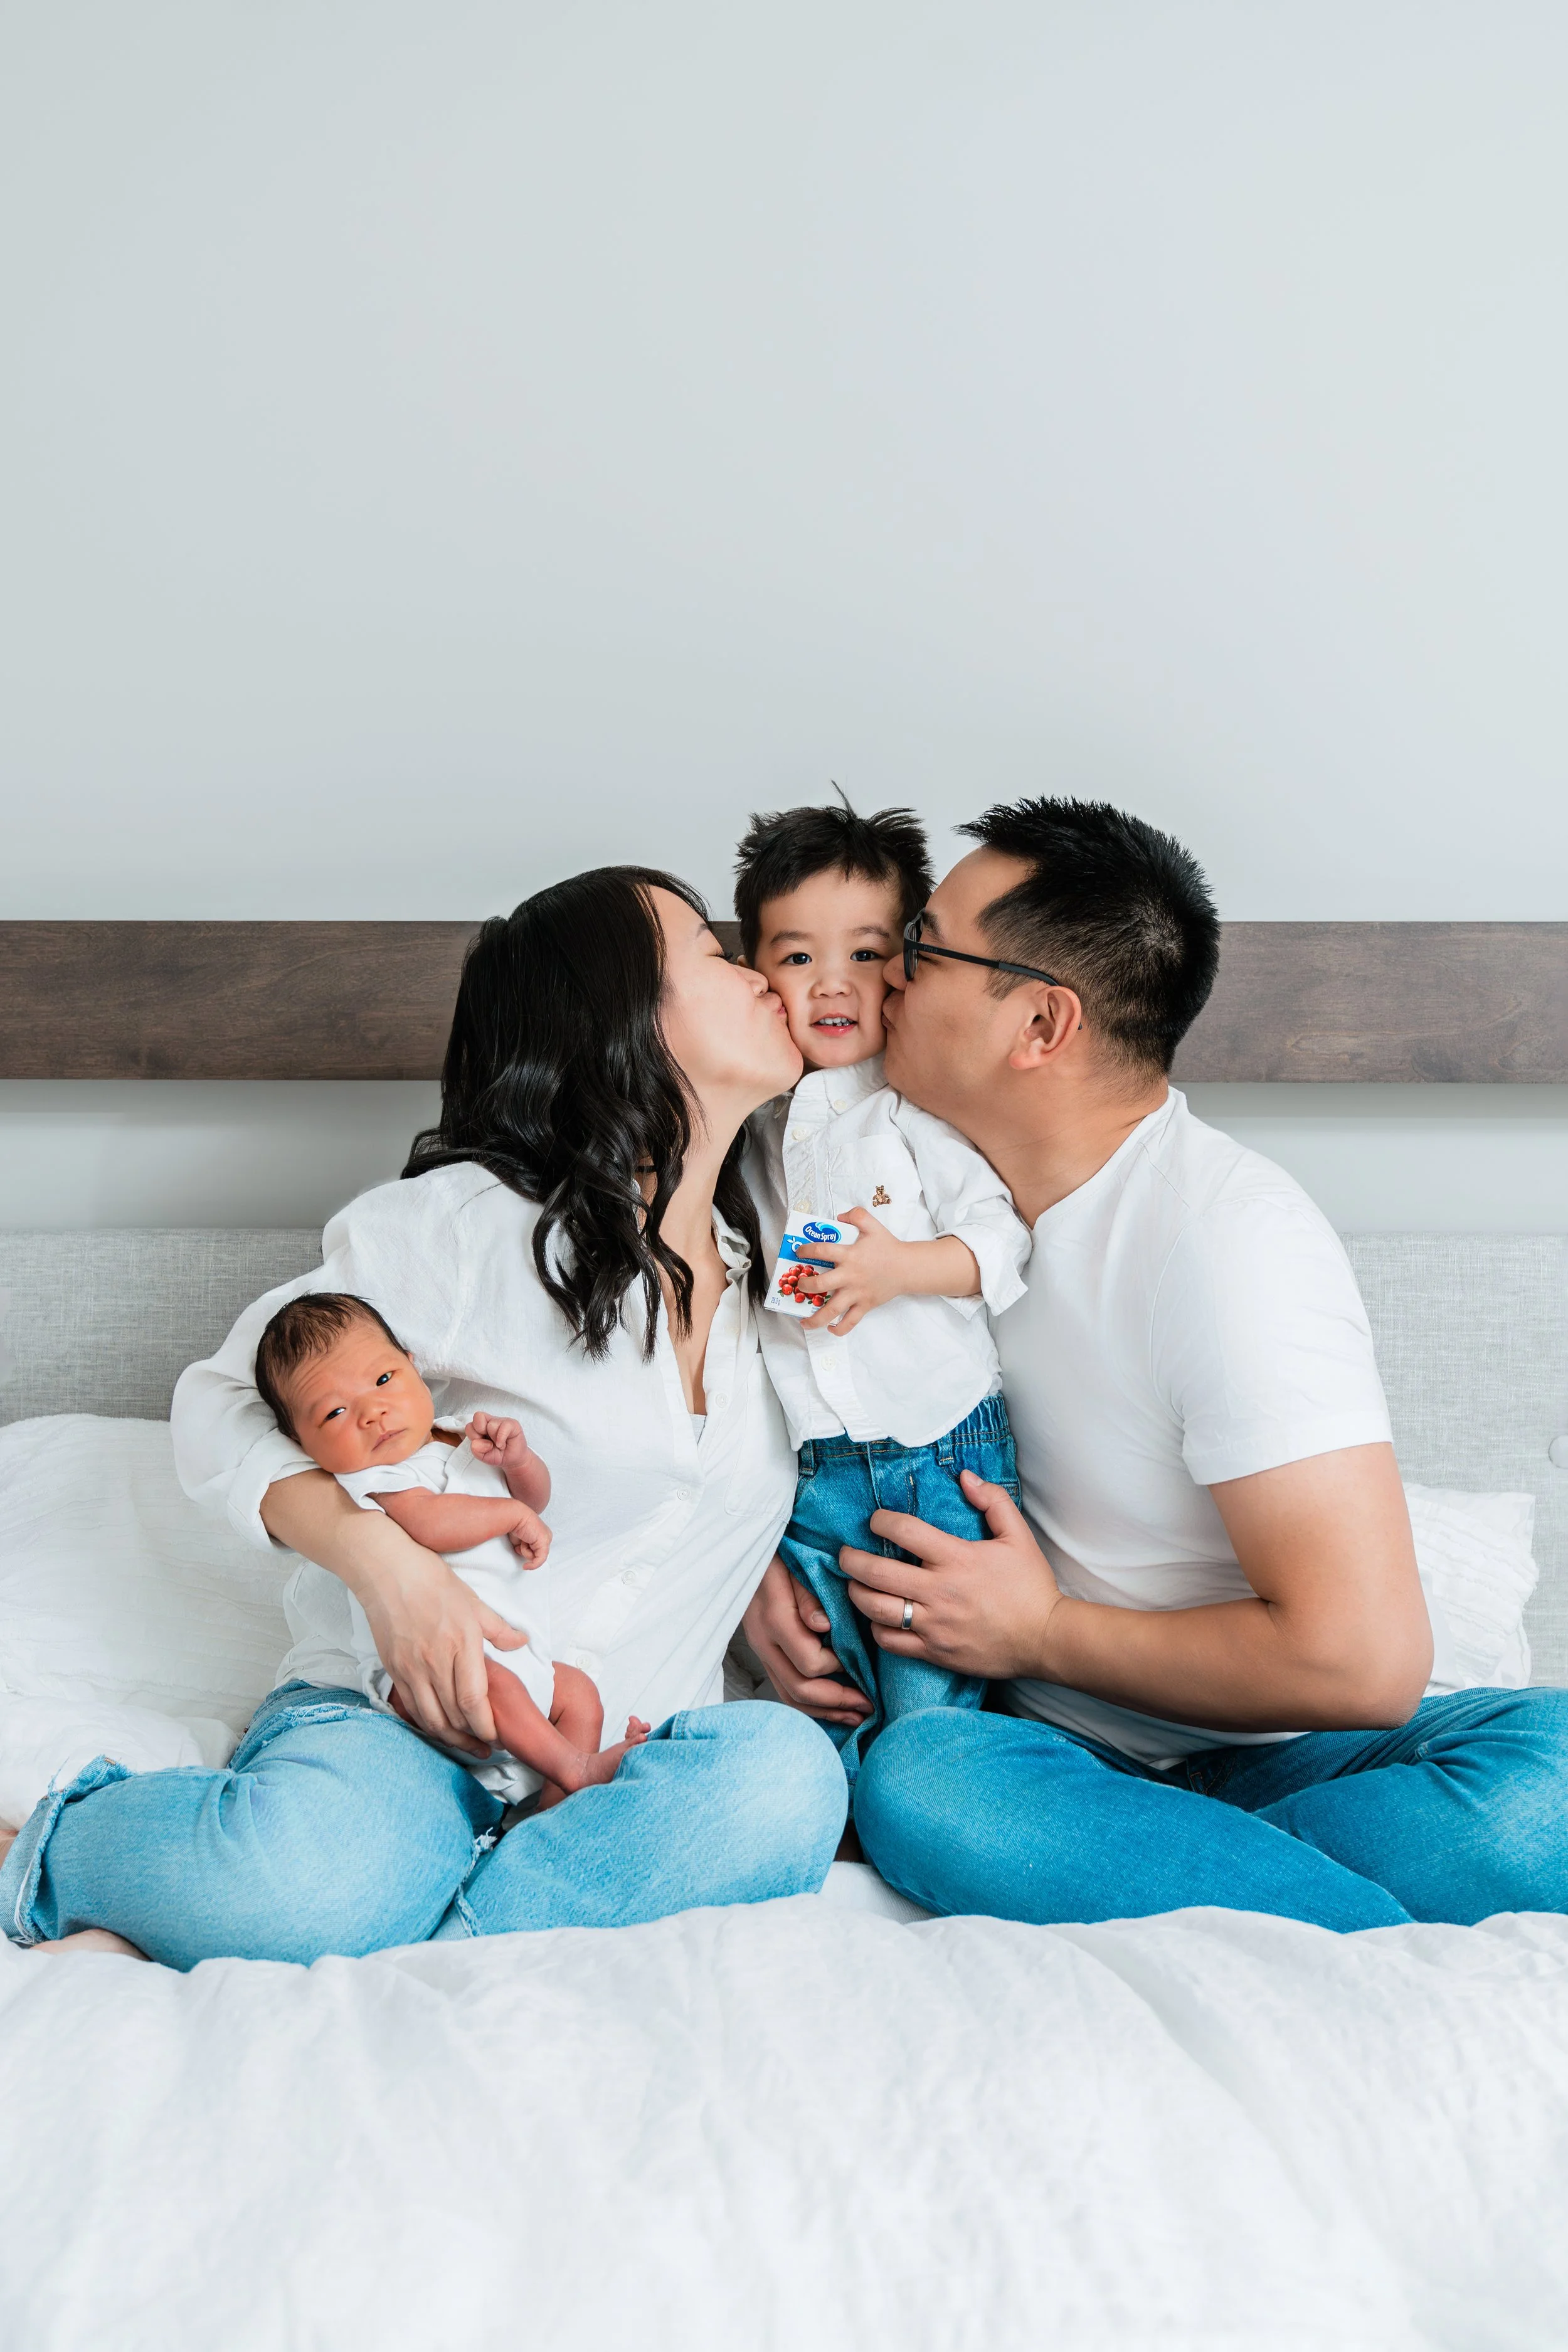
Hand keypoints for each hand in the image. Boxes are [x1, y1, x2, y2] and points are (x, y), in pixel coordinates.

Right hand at [354, 1544, 531, 1753]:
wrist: (387, 1570)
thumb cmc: (432, 1581)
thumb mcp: (473, 1602)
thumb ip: (499, 1628)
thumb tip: (521, 1643)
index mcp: (461, 1644)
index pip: (473, 1701)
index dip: (486, 1726)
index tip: (497, 1736)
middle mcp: (434, 1662)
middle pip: (453, 1716)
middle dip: (472, 1738)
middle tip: (487, 1747)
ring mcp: (410, 1668)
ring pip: (430, 1718)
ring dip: (450, 1737)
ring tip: (466, 1744)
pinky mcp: (393, 1669)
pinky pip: (411, 1707)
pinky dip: (427, 1723)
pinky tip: (439, 1726)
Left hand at [466, 1410, 524, 1463]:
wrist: (513, 1460)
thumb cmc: (498, 1454)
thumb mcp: (483, 1456)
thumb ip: (477, 1451)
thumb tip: (476, 1443)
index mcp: (480, 1427)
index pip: (469, 1425)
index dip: (473, 1436)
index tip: (481, 1444)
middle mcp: (490, 1421)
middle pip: (477, 1417)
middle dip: (480, 1433)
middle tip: (488, 1443)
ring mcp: (501, 1421)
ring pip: (491, 1424)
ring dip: (494, 1439)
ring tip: (499, 1444)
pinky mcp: (512, 1424)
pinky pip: (503, 1427)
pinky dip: (501, 1439)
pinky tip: (502, 1444)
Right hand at [506, 1503, 551, 1566]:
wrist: (515, 1516)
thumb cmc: (514, 1524)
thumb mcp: (519, 1540)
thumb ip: (523, 1547)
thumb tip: (523, 1554)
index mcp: (540, 1533)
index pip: (536, 1550)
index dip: (526, 1552)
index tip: (520, 1549)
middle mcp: (545, 1535)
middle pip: (538, 1554)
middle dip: (526, 1552)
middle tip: (521, 1541)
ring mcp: (547, 1538)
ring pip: (537, 1556)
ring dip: (525, 1552)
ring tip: (522, 1540)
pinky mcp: (544, 1542)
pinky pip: (540, 1559)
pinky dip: (533, 1565)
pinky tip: (526, 1566)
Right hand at [740, 1554, 871, 1726]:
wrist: (748, 1548)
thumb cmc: (781, 1550)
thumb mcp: (796, 1563)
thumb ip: (808, 1594)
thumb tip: (823, 1625)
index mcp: (774, 1618)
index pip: (810, 1662)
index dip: (839, 1671)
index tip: (862, 1665)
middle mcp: (763, 1640)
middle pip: (798, 1688)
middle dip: (836, 1702)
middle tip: (868, 1706)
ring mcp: (760, 1648)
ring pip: (788, 1695)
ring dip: (824, 1710)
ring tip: (855, 1715)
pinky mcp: (763, 1651)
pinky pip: (783, 1687)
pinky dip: (809, 1703)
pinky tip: (830, 1706)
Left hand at [796, 1206, 909, 1334]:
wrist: (907, 1267)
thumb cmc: (888, 1247)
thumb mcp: (873, 1225)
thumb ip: (856, 1215)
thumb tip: (839, 1217)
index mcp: (850, 1255)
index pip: (822, 1251)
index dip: (807, 1251)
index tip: (799, 1252)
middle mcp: (850, 1276)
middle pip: (821, 1284)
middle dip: (805, 1286)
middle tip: (799, 1285)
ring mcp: (857, 1293)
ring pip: (833, 1310)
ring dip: (815, 1317)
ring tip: (803, 1321)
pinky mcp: (865, 1305)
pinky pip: (850, 1322)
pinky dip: (839, 1328)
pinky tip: (830, 1328)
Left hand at [840, 1471, 1064, 1679]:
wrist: (1045, 1639)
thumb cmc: (1031, 1586)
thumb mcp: (1018, 1536)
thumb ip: (993, 1501)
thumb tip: (964, 1477)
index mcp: (957, 1558)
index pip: (904, 1531)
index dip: (881, 1521)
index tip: (874, 1521)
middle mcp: (939, 1591)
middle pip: (876, 1573)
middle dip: (851, 1559)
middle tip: (844, 1553)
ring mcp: (934, 1624)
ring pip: (876, 1609)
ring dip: (856, 1594)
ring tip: (854, 1584)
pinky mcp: (934, 1652)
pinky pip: (890, 1642)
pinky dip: (876, 1629)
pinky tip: (877, 1618)